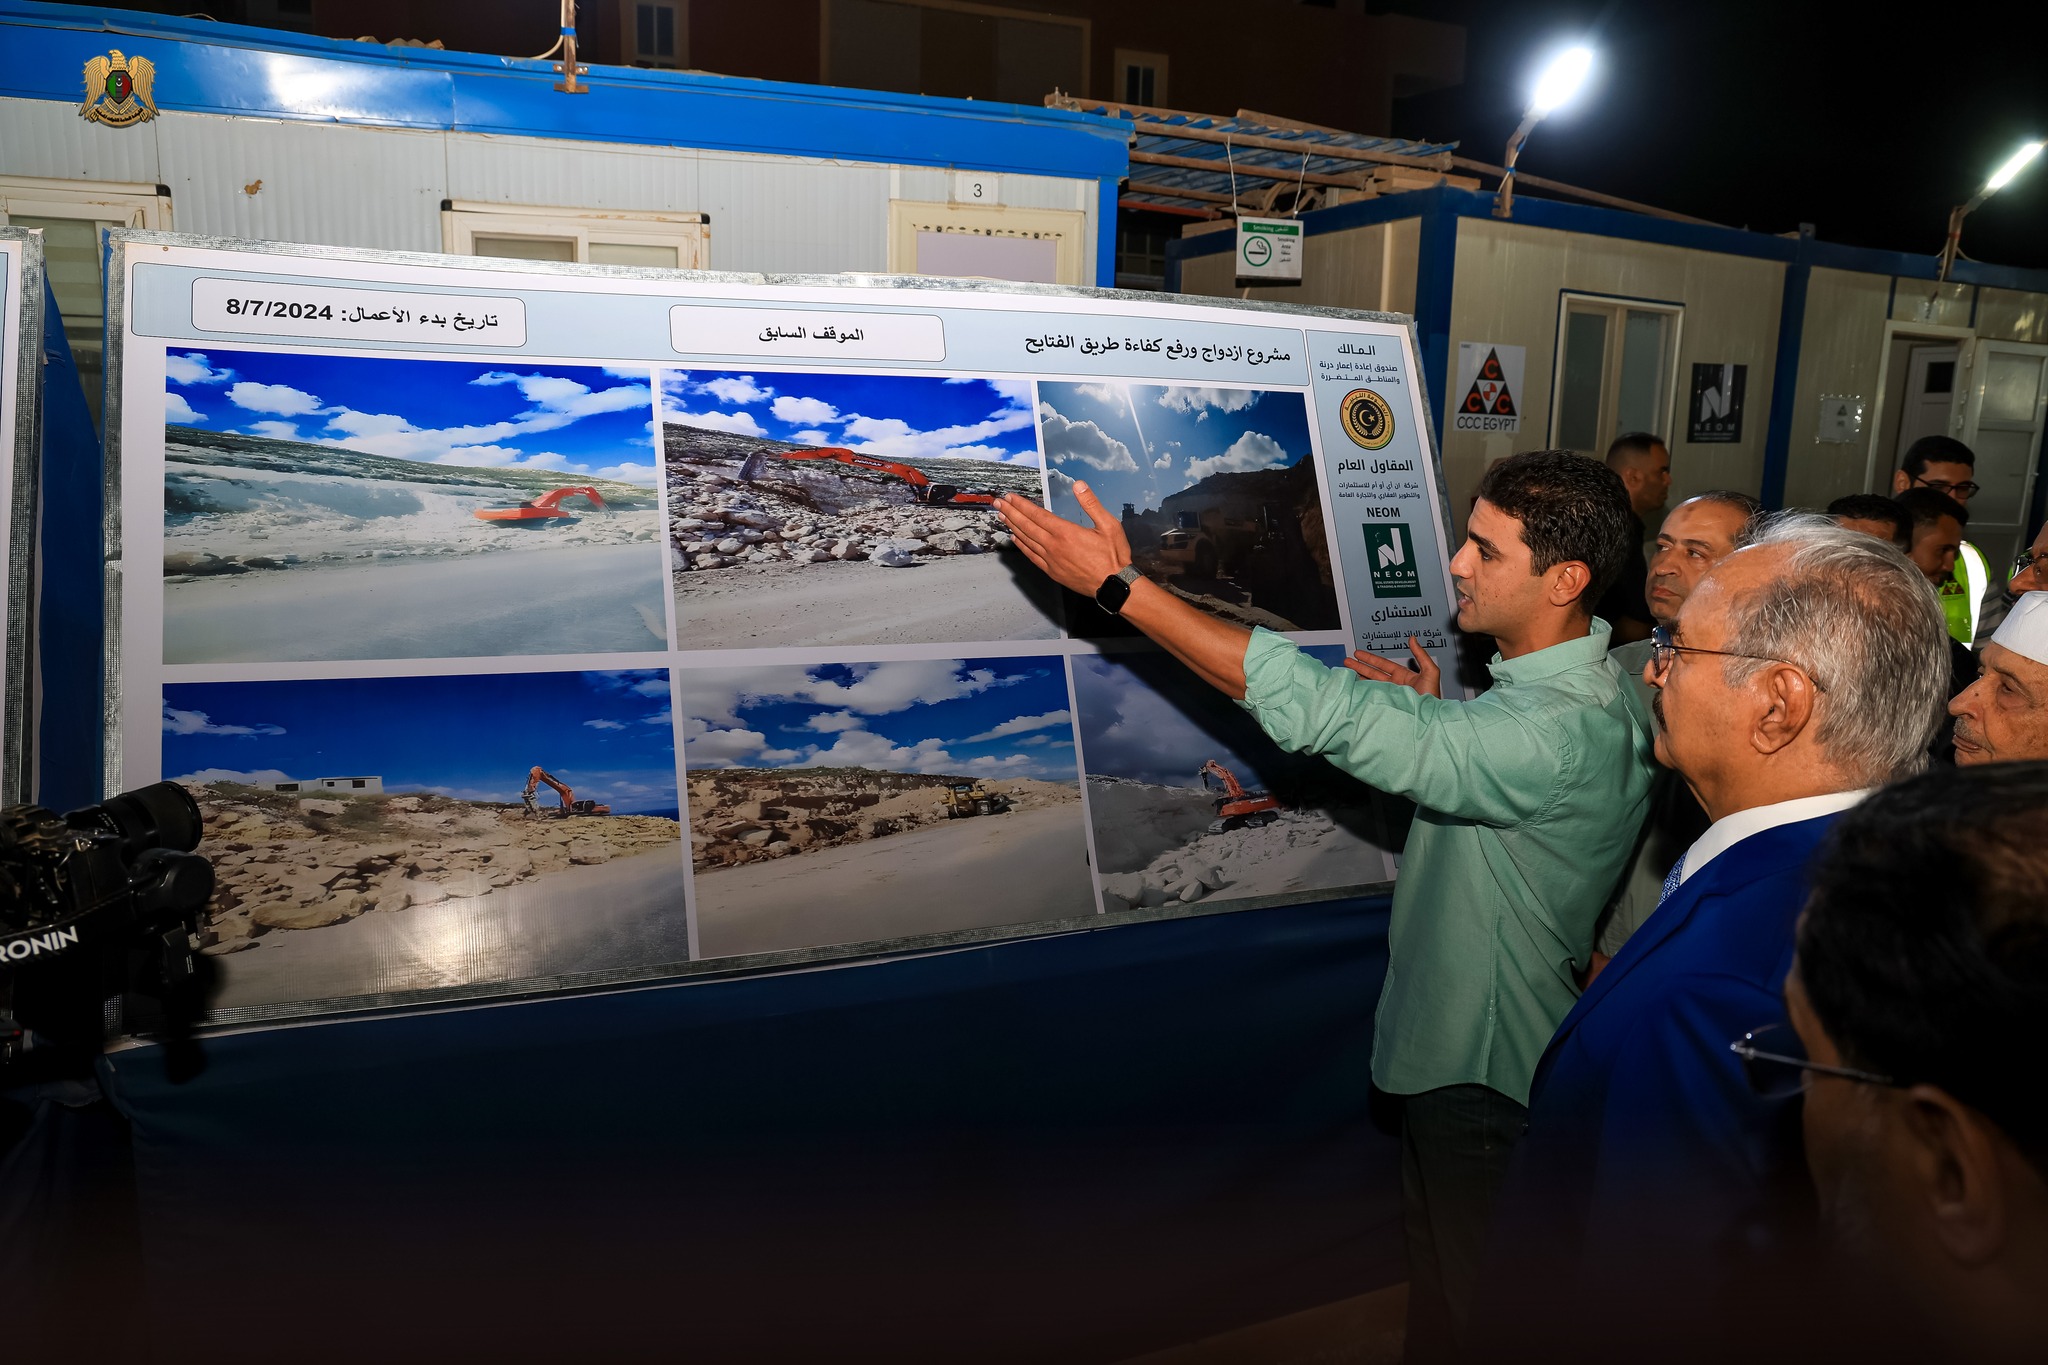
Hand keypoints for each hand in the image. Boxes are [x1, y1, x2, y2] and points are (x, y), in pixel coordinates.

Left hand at [996, 482, 1133, 596]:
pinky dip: (1022, 546)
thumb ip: (1091, 504)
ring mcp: (1051, 560)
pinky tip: (1015, 539)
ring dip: (1013, 527)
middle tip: (998, 503)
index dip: (1021, 505)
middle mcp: (1054, 546)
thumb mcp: (1109, 525)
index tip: (1010, 497)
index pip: (1037, 515)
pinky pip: (1032, 557)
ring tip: (1002, 516)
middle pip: (1026, 526)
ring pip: (1026, 540)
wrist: (1113, 585)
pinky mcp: (1052, 571)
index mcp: (1066, 532)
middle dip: (1011, 512)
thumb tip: (1079, 485)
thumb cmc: (1113, 556)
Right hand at [1344, 636, 1440, 697]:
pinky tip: (1354, 687)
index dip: (1370, 658)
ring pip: (1370, 684)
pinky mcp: (1385, 705)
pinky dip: (1362, 691)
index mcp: (1403, 677)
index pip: (1383, 665)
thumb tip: (1412, 639)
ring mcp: (1389, 696)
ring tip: (1347, 672)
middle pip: (1373, 673)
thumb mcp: (1430, 672)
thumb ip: (1421, 655)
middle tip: (1347, 661)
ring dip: (1358, 677)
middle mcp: (1394, 686)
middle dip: (1359, 666)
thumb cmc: (1432, 697)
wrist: (1429, 718)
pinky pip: (1371, 696)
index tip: (1358, 653)